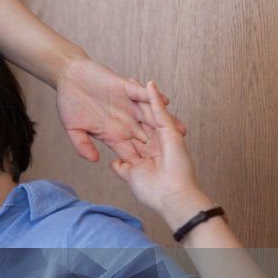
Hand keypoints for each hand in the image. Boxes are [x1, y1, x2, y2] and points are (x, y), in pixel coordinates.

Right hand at [56, 59, 185, 163]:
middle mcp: (123, 120)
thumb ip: (82, 145)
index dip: (141, 161)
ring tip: (180, 131)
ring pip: (150, 116)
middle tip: (175, 158)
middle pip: (146, 136)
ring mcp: (127, 105)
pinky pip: (141, 94)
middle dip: (160, 147)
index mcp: (112, 133)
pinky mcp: (126, 88)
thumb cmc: (69, 103)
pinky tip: (165, 102)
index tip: (153, 174)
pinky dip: (152, 97)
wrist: (69, 77)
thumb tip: (94, 160)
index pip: (129, 150)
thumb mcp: (73, 128)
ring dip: (164, 123)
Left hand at [109, 81, 204, 221]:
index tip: (104, 108)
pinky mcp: (170, 133)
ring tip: (131, 79)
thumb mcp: (130, 177)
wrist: (172, 198)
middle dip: (128, 103)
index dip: (116, 120)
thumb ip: (121, 167)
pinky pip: (160, 112)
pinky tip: (148, 84)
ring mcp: (160, 137)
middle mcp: (149, 141)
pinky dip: (154, 98)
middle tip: (117, 86)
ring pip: (148, 111)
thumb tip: (112, 162)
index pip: (126, 131)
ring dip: (140, 95)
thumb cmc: (152, 192)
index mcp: (138, 151)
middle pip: (137, 117)